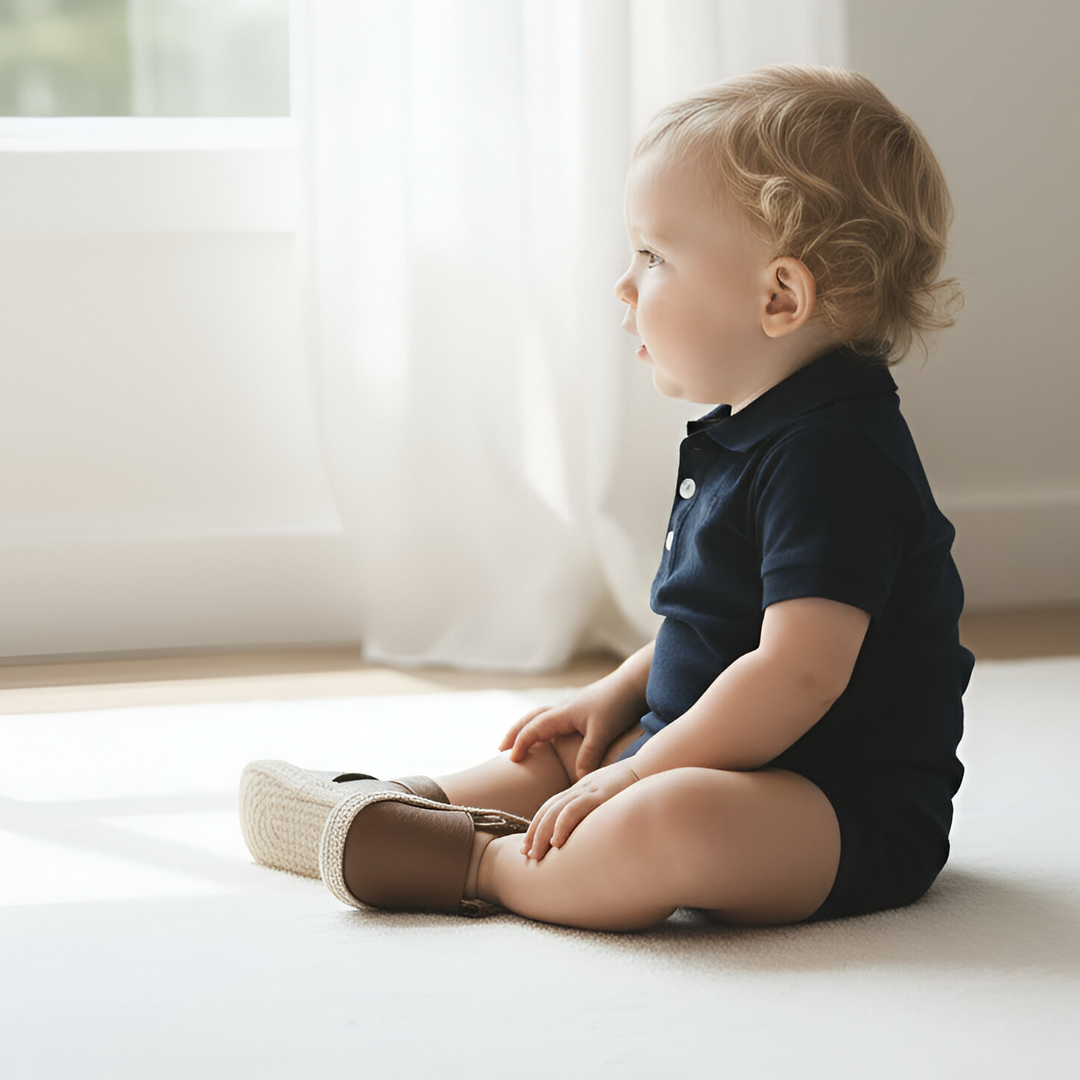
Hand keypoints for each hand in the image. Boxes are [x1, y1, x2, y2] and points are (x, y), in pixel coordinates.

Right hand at [498, 677, 644, 780]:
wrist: (633, 682)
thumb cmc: (617, 705)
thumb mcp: (602, 732)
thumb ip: (588, 755)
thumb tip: (577, 781)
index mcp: (563, 713)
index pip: (534, 728)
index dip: (521, 744)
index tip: (512, 760)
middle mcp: (563, 707)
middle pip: (531, 718)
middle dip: (515, 733)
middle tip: (501, 749)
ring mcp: (571, 706)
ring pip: (541, 716)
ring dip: (527, 727)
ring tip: (519, 741)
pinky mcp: (581, 707)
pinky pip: (553, 717)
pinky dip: (543, 725)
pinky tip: (548, 734)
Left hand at [521, 761, 639, 860]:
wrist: (651, 769)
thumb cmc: (633, 787)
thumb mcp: (609, 797)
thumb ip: (596, 810)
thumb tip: (590, 833)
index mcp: (580, 790)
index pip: (551, 807)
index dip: (537, 825)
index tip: (528, 845)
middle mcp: (580, 789)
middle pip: (548, 810)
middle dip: (534, 833)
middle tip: (526, 854)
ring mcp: (588, 791)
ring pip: (555, 812)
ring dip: (542, 834)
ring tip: (535, 854)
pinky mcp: (599, 796)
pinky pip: (575, 810)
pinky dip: (562, 825)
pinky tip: (556, 842)